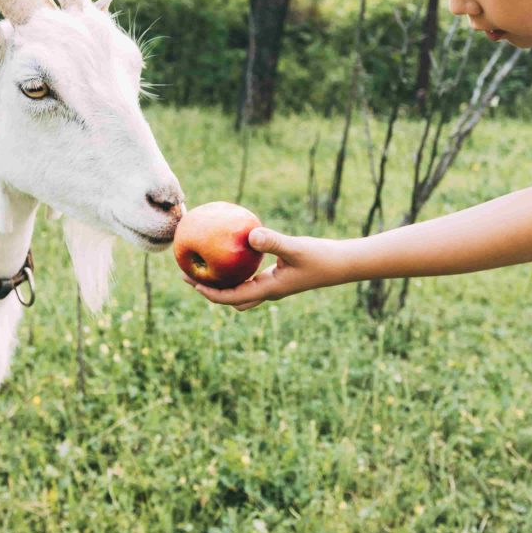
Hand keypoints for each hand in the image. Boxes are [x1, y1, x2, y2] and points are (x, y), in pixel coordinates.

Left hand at [182, 227, 343, 310]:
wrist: (342, 264)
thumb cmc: (320, 257)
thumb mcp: (295, 247)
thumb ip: (272, 241)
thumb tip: (249, 234)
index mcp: (268, 289)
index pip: (231, 297)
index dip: (209, 292)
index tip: (190, 281)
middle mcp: (268, 290)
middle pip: (232, 298)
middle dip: (210, 290)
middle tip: (189, 275)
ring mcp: (274, 284)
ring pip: (242, 290)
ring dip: (223, 283)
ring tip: (207, 265)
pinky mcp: (279, 276)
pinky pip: (252, 276)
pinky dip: (238, 269)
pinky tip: (234, 249)